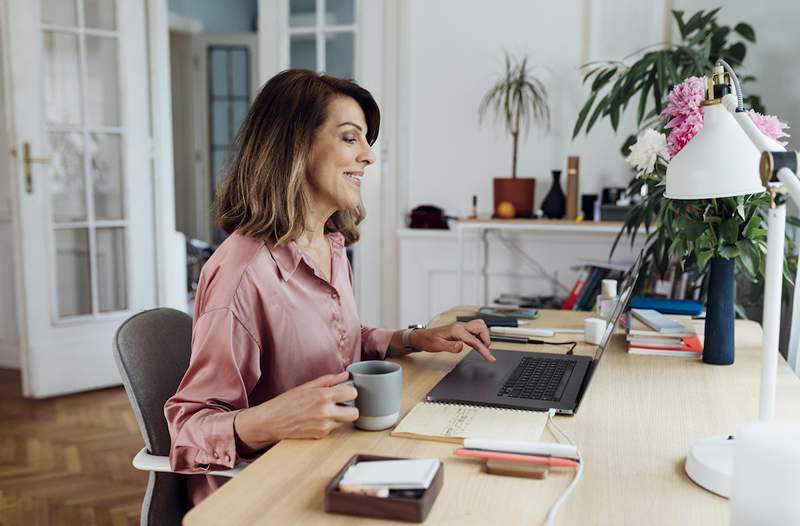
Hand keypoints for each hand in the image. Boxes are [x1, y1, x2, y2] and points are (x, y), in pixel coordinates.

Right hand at [234, 371, 357, 452]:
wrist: (270, 422)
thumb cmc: (286, 402)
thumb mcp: (307, 386)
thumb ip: (329, 380)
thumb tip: (345, 375)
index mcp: (323, 396)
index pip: (353, 393)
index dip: (350, 391)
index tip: (345, 391)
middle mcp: (326, 412)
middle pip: (355, 413)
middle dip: (351, 407)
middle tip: (342, 404)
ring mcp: (324, 426)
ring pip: (345, 422)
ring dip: (340, 417)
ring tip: (326, 411)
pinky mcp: (320, 436)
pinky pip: (333, 429)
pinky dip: (329, 424)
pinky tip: (317, 419)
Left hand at [409, 320, 494, 361]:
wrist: (423, 337)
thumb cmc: (429, 341)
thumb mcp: (437, 346)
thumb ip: (450, 347)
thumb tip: (461, 346)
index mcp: (456, 330)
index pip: (475, 340)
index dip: (484, 350)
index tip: (491, 358)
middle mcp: (461, 326)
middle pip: (481, 327)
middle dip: (486, 339)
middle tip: (485, 351)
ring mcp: (461, 327)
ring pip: (480, 326)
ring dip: (484, 336)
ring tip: (482, 348)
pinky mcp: (461, 329)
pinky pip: (475, 330)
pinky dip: (479, 337)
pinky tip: (477, 345)